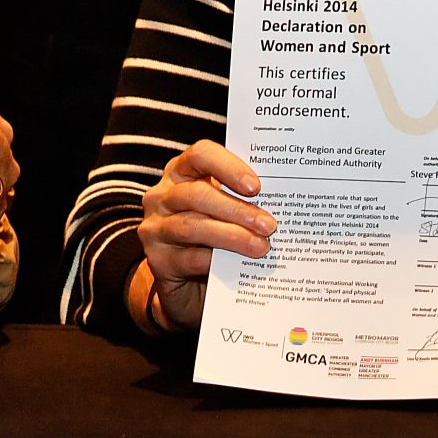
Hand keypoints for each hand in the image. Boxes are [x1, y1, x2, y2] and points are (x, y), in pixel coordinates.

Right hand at [133, 140, 273, 332]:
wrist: (190, 282)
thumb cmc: (213, 234)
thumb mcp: (225, 210)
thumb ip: (242, 199)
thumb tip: (282, 200)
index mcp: (182, 172)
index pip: (200, 155)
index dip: (228, 167)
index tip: (256, 186)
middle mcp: (163, 196)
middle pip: (197, 194)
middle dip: (237, 209)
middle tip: (268, 224)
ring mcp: (156, 228)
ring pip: (192, 226)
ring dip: (232, 236)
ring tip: (261, 247)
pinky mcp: (157, 260)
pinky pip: (188, 258)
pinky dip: (216, 261)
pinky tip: (238, 266)